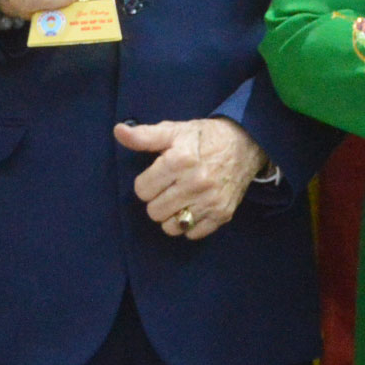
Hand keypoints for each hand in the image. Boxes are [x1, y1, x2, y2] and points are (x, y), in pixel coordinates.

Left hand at [114, 117, 265, 240]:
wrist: (246, 144)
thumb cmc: (204, 137)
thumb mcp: (174, 131)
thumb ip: (144, 135)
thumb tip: (118, 131)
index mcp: (181, 160)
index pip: (142, 190)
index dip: (146, 182)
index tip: (158, 175)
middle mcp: (197, 182)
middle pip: (154, 211)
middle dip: (157, 200)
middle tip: (169, 188)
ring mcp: (211, 201)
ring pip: (172, 227)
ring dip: (171, 216)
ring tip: (179, 200)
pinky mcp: (222, 214)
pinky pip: (192, 234)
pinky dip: (189, 224)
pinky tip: (194, 207)